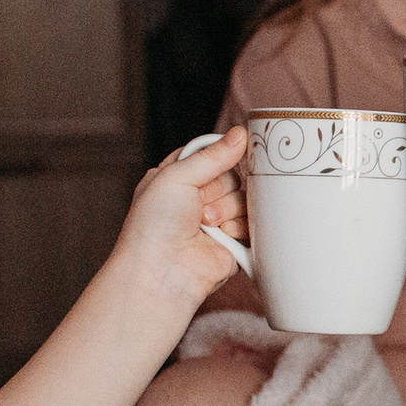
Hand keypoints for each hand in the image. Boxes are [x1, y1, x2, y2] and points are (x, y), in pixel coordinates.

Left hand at [112, 127, 247, 301]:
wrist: (161, 271)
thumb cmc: (153, 226)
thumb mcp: (176, 177)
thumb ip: (212, 155)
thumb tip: (241, 134)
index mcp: (177, 178)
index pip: (210, 154)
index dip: (218, 156)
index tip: (226, 156)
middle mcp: (197, 198)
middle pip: (231, 175)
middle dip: (218, 188)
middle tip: (199, 204)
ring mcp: (216, 221)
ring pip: (244, 197)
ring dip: (227, 209)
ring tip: (206, 224)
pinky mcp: (233, 242)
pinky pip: (253, 222)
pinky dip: (239, 227)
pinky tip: (222, 236)